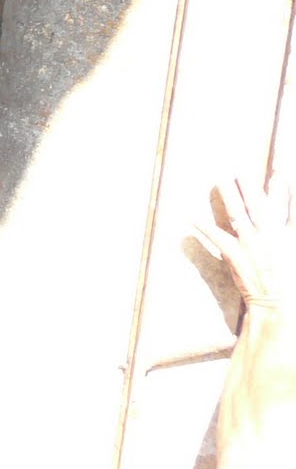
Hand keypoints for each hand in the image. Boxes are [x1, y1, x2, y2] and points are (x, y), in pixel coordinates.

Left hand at [197, 176, 295, 306]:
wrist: (278, 305)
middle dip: (250, 187)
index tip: (277, 172)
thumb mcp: (293, 251)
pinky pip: (217, 237)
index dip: (281, 188)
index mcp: (289, 237)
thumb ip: (288, 227)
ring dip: (229, 197)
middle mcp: (271, 238)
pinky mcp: (236, 256)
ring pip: (238, 215)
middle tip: (240, 171)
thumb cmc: (289, 280)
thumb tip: (281, 211)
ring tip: (221, 181)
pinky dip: (203, 226)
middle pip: (260, 206)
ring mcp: (252, 246)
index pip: (288, 207)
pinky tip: (190, 216)